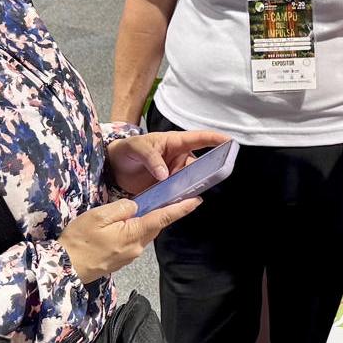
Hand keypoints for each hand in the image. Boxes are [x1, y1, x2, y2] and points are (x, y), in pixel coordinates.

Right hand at [59, 197, 198, 282]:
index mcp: (133, 234)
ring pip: (145, 233)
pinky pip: (135, 240)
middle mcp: (137, 247)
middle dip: (165, 212)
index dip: (180, 209)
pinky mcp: (123, 259)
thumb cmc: (79, 240)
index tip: (197, 200)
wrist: (65, 269)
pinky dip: (137, 229)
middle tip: (173, 196)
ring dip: (148, 220)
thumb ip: (122, 207)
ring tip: (147, 206)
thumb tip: (136, 206)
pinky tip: (127, 223)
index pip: (162, 218)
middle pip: (155, 225)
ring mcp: (130, 255)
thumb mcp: (98, 216)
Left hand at [104, 130, 230, 195]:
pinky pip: (178, 193)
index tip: (229, 142)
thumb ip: (151, 158)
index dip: (214, 139)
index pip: (198, 139)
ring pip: (190, 180)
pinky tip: (182, 203)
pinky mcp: (167, 188)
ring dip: (193, 187)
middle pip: (199, 164)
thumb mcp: (136, 148)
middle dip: (208, 170)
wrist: (113, 166)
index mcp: (174, 143)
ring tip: (194, 193)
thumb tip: (165, 174)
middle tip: (213, 177)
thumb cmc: (127, 149)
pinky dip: (181, 198)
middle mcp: (178, 158)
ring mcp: (174, 174)